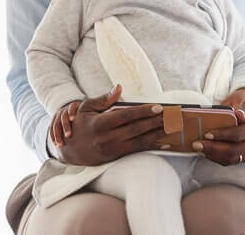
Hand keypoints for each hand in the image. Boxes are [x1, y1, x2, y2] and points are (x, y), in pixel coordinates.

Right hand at [50, 85, 168, 165]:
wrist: (71, 150)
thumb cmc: (80, 124)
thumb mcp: (86, 108)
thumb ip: (104, 98)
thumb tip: (119, 88)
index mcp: (100, 124)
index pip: (126, 116)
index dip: (144, 112)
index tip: (159, 107)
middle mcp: (107, 138)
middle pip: (136, 129)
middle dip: (156, 122)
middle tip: (172, 116)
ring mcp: (113, 150)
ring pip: (140, 142)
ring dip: (158, 134)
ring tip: (172, 127)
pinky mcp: (117, 157)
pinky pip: (138, 151)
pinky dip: (152, 146)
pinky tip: (164, 143)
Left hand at [193, 87, 244, 165]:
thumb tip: (239, 115)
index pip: (239, 134)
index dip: (222, 135)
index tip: (206, 133)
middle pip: (235, 151)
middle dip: (213, 149)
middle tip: (196, 144)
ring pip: (233, 159)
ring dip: (214, 155)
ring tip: (199, 148)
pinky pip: (233, 162)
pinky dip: (218, 158)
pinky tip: (208, 152)